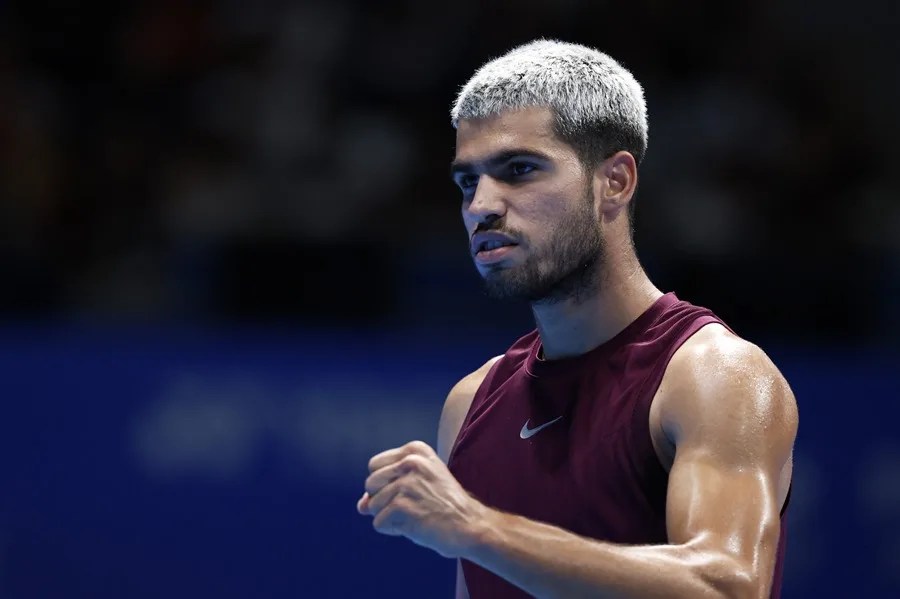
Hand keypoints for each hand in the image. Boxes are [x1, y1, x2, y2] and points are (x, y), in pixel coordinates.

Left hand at [357, 440, 487, 557]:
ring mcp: (406, 483)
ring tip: (415, 515)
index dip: (384, 484)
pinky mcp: (403, 506)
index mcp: (415, 450)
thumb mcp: (420, 484)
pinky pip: (378, 523)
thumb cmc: (444, 504)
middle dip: (382, 500)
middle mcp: (410, 462)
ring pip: (372, 505)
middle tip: (410, 505)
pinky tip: (413, 526)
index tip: (408, 491)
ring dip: (389, 517)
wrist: (470, 525)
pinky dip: (392, 530)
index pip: (374, 465)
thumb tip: (361, 506)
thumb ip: (387, 488)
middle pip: (370, 483)